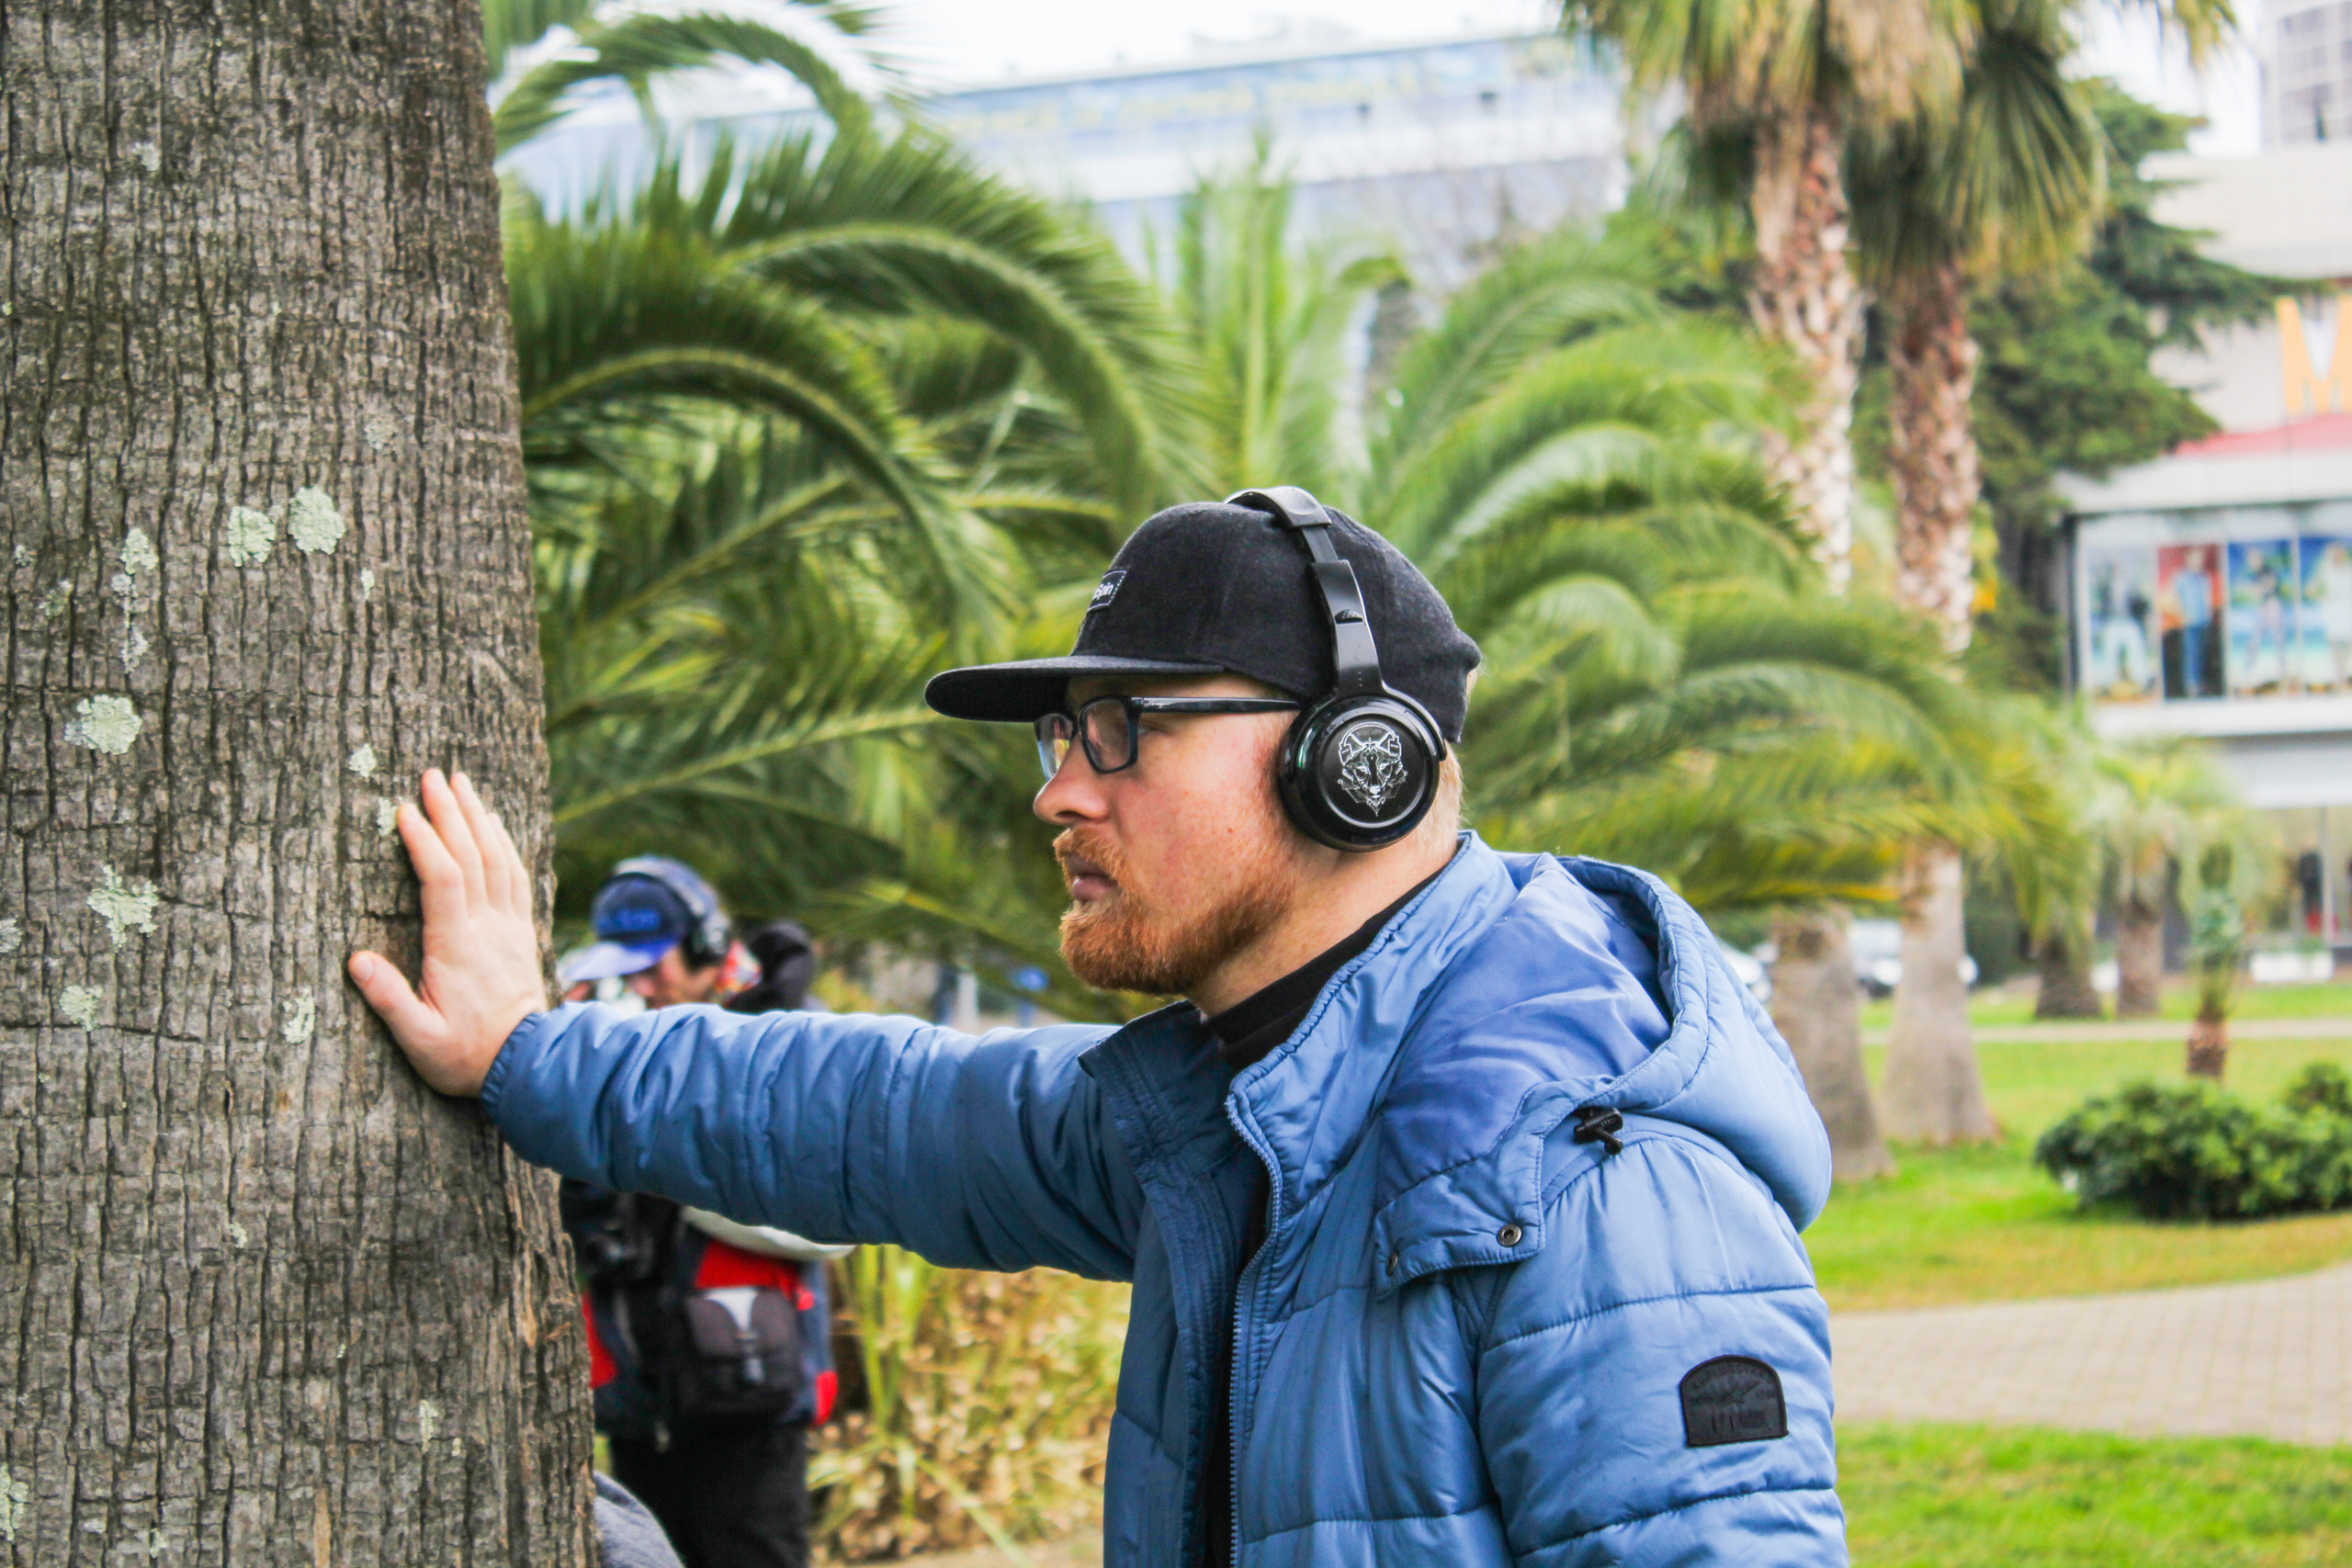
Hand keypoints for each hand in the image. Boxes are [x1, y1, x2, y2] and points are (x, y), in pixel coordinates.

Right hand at [347, 769, 547, 1095]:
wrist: (529, 1064)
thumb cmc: (465, 1055)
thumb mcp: (418, 1039)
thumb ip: (388, 1000)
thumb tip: (356, 961)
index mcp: (458, 946)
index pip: (443, 879)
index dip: (425, 842)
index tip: (404, 810)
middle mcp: (488, 928)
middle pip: (473, 856)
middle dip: (452, 812)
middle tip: (433, 773)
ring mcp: (510, 926)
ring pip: (499, 858)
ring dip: (480, 818)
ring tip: (463, 783)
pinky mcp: (522, 931)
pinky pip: (516, 875)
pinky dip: (504, 843)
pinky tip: (493, 824)